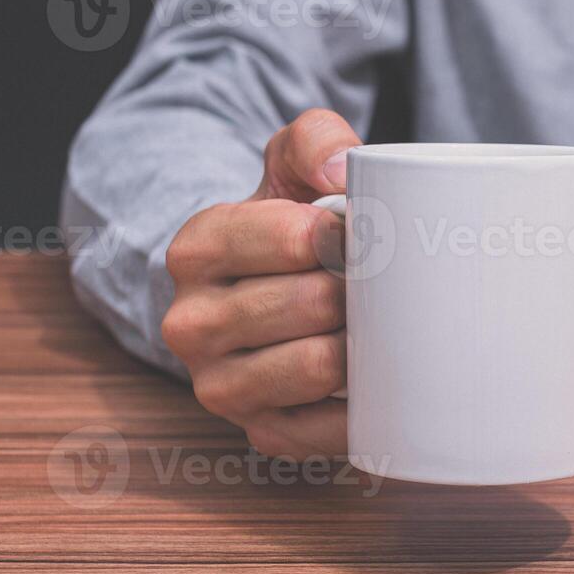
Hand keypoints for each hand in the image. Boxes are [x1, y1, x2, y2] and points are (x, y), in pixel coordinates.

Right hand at [161, 109, 361, 459]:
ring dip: (365, 345)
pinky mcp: (261, 432)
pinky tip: (381, 378)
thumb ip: (315, 142)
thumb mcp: (293, 166)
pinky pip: (331, 429)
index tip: (364, 232)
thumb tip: (341, 173)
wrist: (274, 290)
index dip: (347, 234)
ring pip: (319, 365)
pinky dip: (369, 405)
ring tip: (377, 323)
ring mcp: (221, 385)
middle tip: (382, 281)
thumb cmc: (294, 224)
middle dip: (362, 290)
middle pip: (313, 303)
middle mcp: (191, 323)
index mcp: (196, 249)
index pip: (293, 239)